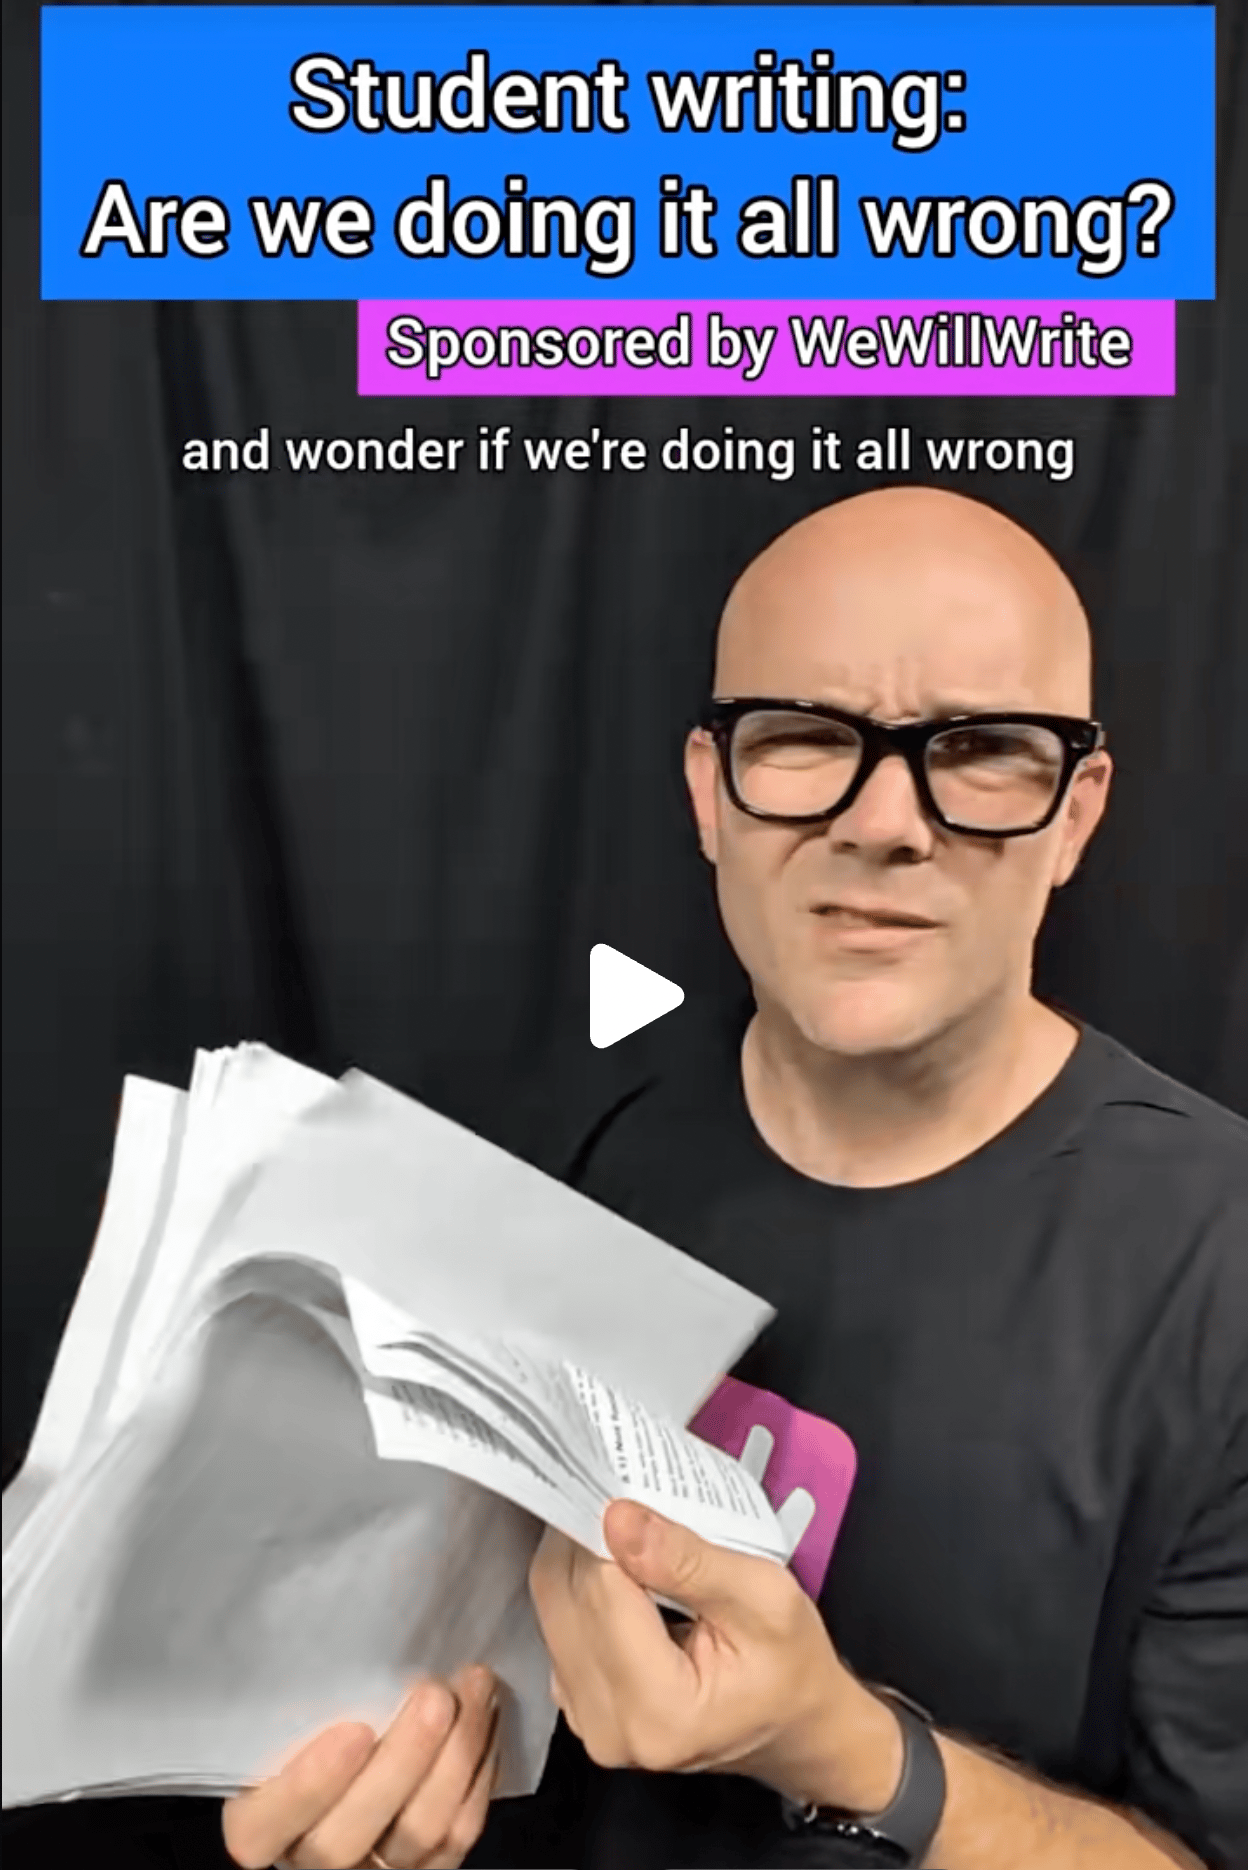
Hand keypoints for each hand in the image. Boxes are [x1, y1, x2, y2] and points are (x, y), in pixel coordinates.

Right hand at [222, 1665, 499, 1869]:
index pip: (260, 1829)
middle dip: (403, 1760)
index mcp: (261, 1820)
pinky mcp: (428, 1864)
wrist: (370, 1739)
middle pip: (349, 1837)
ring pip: (417, 1833)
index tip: (353, 1730)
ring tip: (475, 1686)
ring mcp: (373, 1866)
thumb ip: (296, 1697)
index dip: (306, 1788)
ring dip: (455, 1755)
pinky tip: (486, 1718)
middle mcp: (310, 1853)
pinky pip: (459, 1832)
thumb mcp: (289, 1706)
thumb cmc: (316, 1708)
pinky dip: (479, 1773)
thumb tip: (319, 1626)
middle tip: (435, 1694)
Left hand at [529, 1502, 901, 1812]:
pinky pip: (558, 1623)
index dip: (613, 1531)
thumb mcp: (765, 1598)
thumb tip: (617, 1518)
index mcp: (659, 1711)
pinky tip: (619, 1570)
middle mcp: (607, 1728)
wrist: (793, 1721)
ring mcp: (586, 1721)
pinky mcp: (577, 1704)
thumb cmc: (788, 1662)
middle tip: (630, 1498)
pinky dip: (581, 1585)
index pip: (601, 1592)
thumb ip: (691, 1559)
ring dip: (582, 1556)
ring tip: (630, 1533)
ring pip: (552, 1605)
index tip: (634, 1489)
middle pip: (564, 1596)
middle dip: (591, 1537)